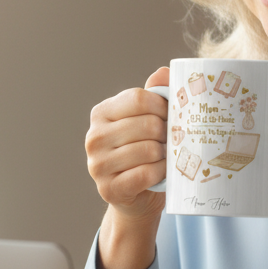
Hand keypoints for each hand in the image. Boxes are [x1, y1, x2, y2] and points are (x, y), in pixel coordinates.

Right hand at [86, 67, 169, 268]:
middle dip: (167, 133)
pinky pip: (145, 174)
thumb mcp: (149, 120)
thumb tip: (165, 72)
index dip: (163, 106)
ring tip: (167, 156)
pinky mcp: (108, 189)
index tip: (172, 116)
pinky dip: (160, 173)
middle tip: (173, 140)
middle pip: (147, 124)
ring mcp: (98, 164)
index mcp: (102, 113)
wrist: (138, 196)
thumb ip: (155, 94)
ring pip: (148, 150)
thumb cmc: (146, 152)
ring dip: (165, 155)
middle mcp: (94, 137)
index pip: (139, 98)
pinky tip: (162, 172)